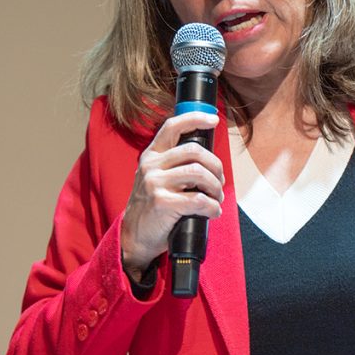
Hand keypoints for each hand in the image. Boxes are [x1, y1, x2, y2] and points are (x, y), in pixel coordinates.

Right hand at [120, 112, 224, 281]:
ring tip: (217, 199)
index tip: (213, 119)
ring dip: (216, 188)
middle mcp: (151, 166)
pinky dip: (212, 207)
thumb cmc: (152, 207)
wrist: (134, 236)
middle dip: (216, 166)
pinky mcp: (162, 203)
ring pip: (199, 174)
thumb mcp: (155, 178)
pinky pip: (199, 200)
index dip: (195, 118)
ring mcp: (154, 183)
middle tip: (220, 182)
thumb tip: (209, 160)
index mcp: (151, 156)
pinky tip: (212, 212)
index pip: (172, 126)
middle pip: (194, 151)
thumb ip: (174, 165)